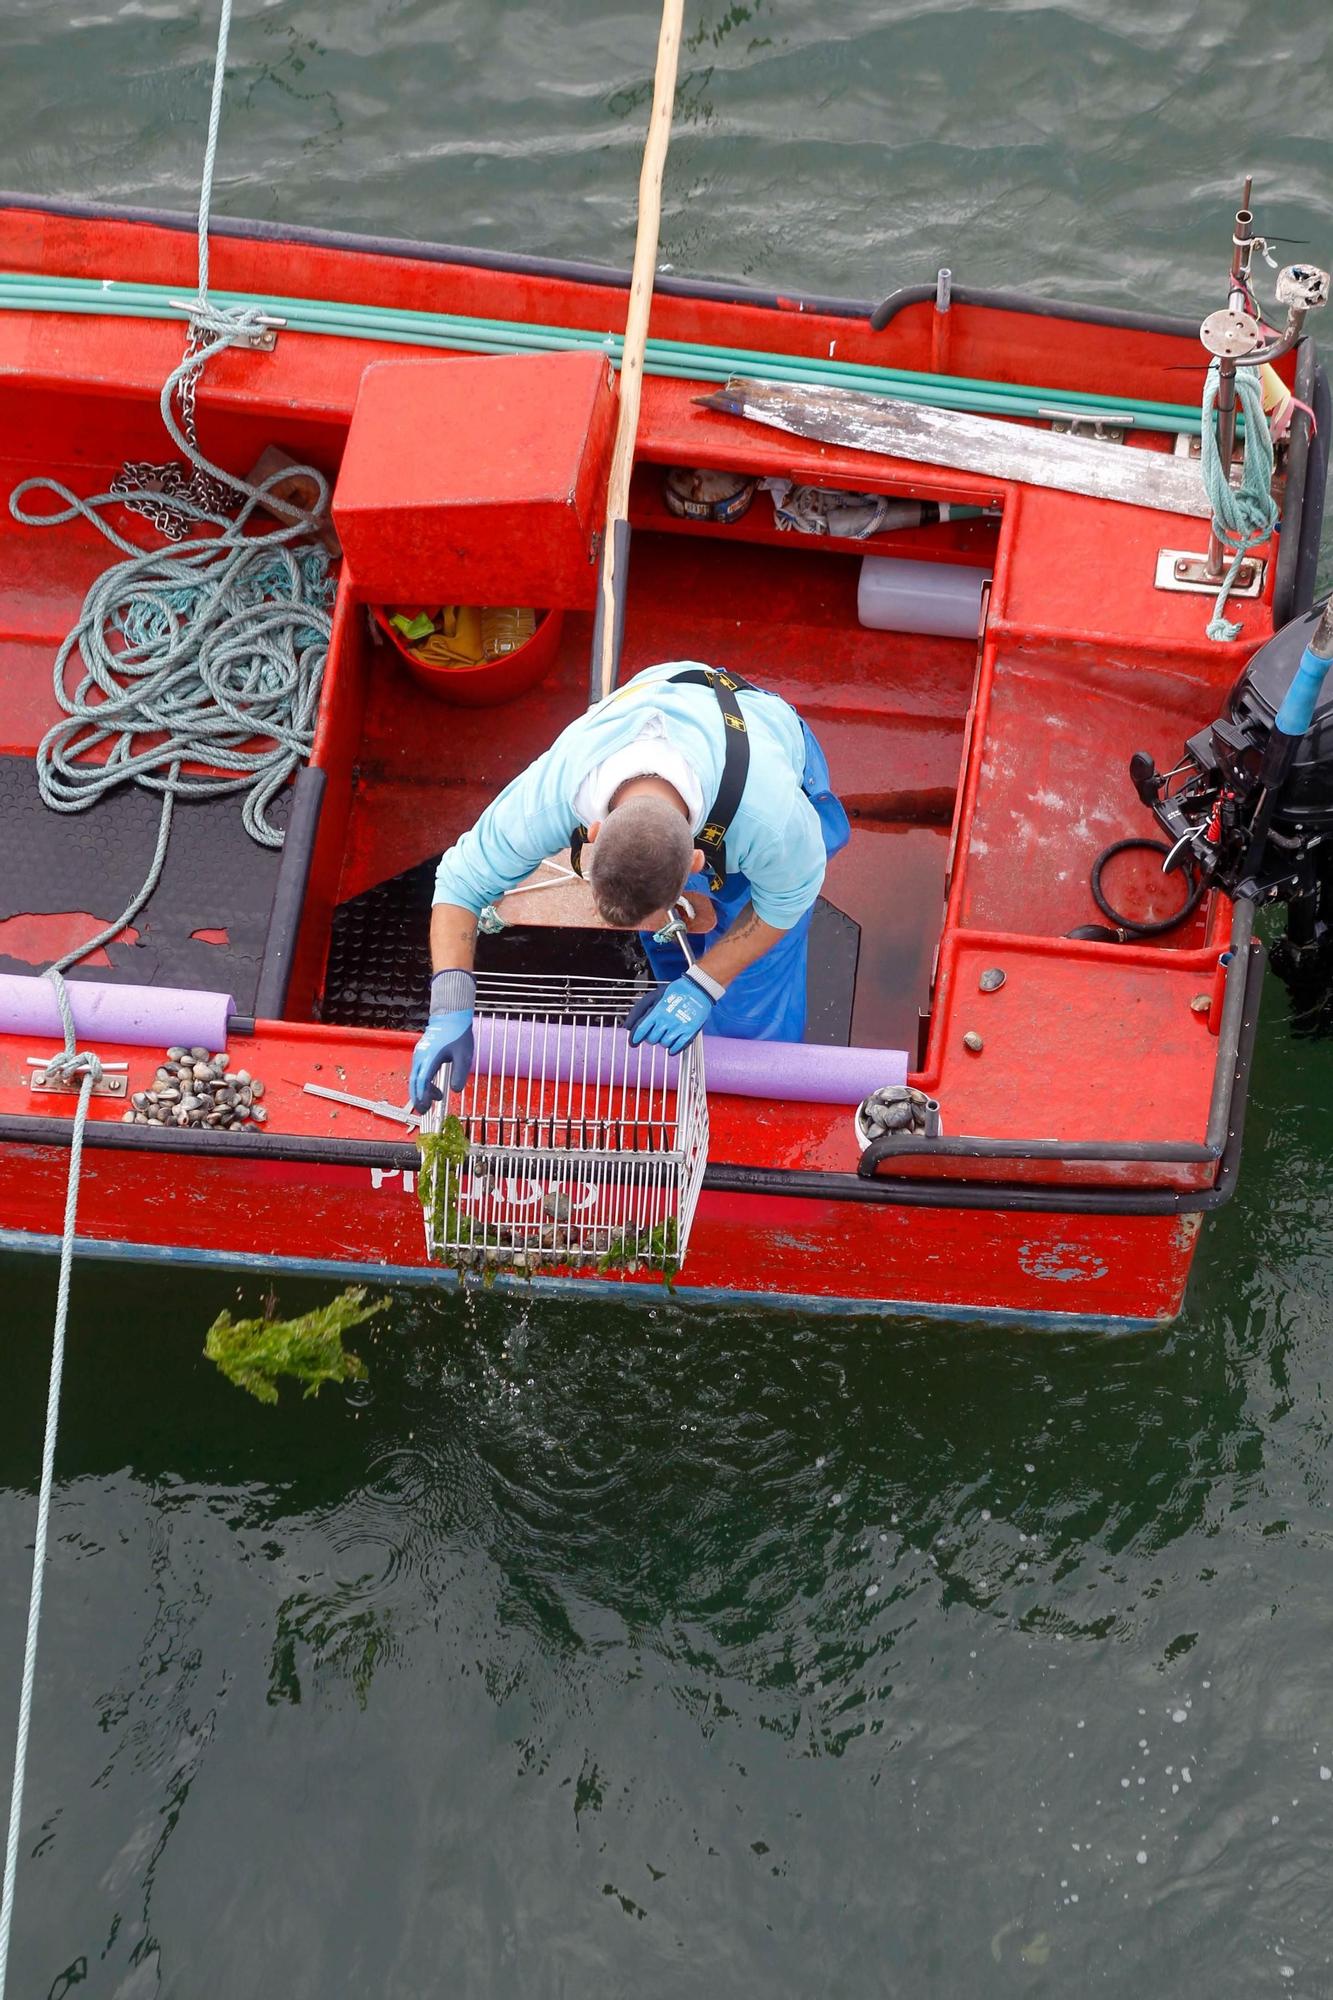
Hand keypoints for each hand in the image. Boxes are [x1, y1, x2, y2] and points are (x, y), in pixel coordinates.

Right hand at [410, 970, 476, 1109]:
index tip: (426, 1108)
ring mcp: (419, 1054)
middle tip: (425, 1110)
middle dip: (418, 1098)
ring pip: (415, 1077)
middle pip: (414, 1082)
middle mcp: (421, 1057)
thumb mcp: (463, 1056)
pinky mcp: (422, 1053)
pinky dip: (423, 1082)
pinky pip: (419, 1071)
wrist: (451, 1016)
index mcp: (430, 1058)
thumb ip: (459, 1074)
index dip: (423, 1097)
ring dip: (422, 1090)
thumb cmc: (457, 1033)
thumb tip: (455, 1090)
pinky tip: (434, 1086)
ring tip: (436, 1098)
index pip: (422, 1082)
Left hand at [625, 968, 720, 1053]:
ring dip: (662, 1041)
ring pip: (664, 1044)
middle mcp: (666, 1021)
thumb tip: (628, 1026)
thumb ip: (638, 1011)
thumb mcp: (653, 996)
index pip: (641, 1030)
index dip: (634, 1039)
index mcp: (656, 1011)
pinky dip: (673, 1049)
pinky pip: (677, 1047)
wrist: (697, 989)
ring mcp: (678, 1027)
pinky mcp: (689, 1032)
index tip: (633, 1043)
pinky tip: (672, 1046)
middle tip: (655, 1031)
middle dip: (650, 1037)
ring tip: (667, 1032)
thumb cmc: (675, 991)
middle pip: (651, 1039)